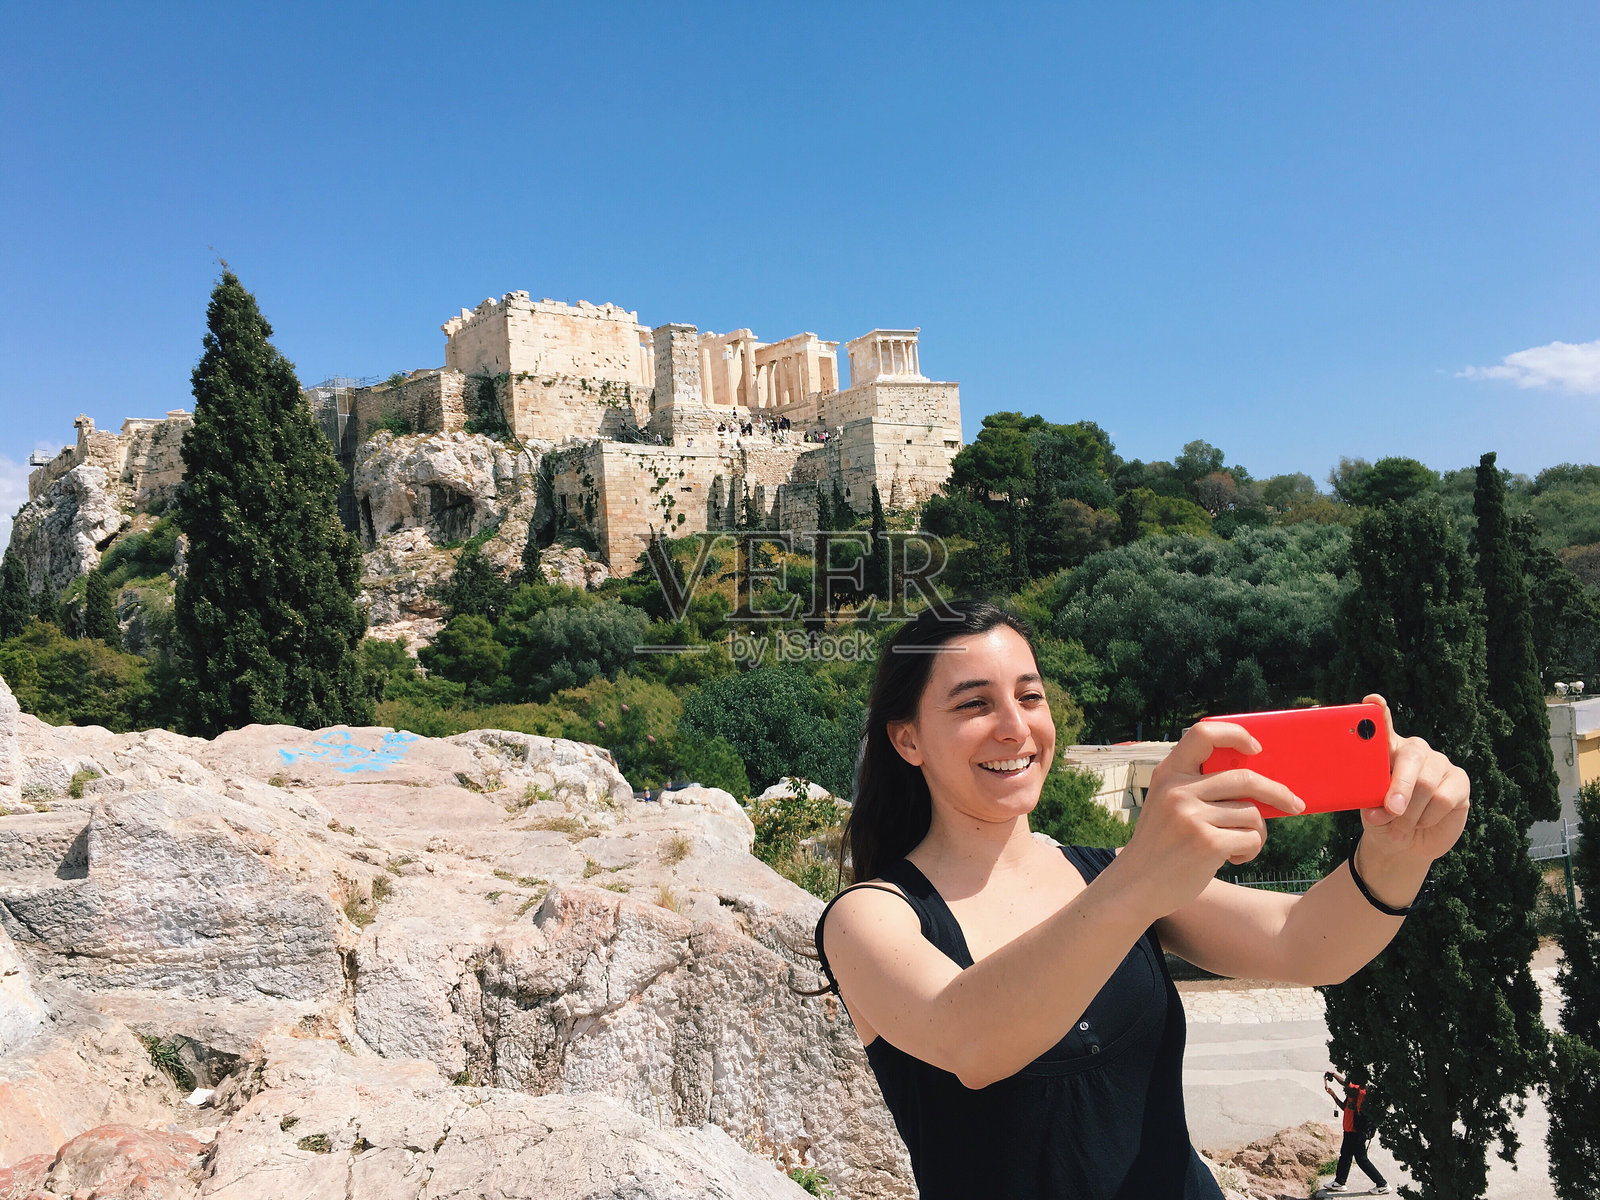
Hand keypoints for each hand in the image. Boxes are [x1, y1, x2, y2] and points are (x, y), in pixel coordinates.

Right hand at [1118, 719, 1304, 919]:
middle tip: (1294, 804)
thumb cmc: (1162, 845)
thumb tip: (1256, 781)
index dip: (1235, 735)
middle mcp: (1178, 790)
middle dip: (1278, 793)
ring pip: (1253, 814)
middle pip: (1245, 779)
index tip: (1255, 749)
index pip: (1203, 733)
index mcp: (1168, 773)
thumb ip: (1198, 787)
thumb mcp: (1168, 804)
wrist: (1136, 885)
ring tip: (1239, 845)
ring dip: (1256, 833)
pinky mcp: (1206, 843)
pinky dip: (1250, 851)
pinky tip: (1232, 858)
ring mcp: (1191, 816)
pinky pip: (1251, 839)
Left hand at [1357, 694, 1470, 867]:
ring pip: (1426, 785)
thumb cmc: (1382, 819)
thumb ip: (1372, 804)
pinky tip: (1423, 821)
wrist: (1406, 843)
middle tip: (1391, 809)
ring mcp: (1438, 762)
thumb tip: (1379, 810)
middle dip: (1399, 787)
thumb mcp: (1370, 810)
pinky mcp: (1459, 780)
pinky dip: (1428, 817)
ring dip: (1410, 814)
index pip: (1381, 724)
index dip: (1378, 711)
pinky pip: (1444, 799)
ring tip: (1401, 825)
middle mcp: (1414, 749)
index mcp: (1385, 749)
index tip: (1372, 701)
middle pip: (1410, 757)